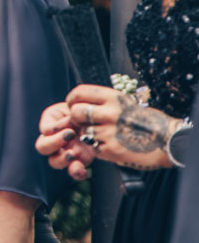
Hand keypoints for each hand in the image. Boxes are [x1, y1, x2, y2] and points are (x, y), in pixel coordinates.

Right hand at [36, 100, 96, 180]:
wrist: (105, 117)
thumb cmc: (89, 107)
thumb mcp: (78, 106)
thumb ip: (71, 114)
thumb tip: (68, 124)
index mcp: (51, 122)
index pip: (46, 129)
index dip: (56, 127)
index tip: (70, 122)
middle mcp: (55, 138)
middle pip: (42, 147)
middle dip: (54, 143)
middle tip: (70, 136)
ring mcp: (66, 151)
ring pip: (53, 161)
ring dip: (61, 159)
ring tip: (73, 155)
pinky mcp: (79, 160)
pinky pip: (73, 170)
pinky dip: (76, 172)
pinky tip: (82, 171)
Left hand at [61, 84, 176, 172]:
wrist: (169, 141)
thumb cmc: (149, 121)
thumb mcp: (127, 103)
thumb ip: (106, 103)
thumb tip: (83, 102)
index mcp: (113, 98)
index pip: (80, 93)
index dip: (72, 99)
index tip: (72, 103)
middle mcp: (109, 113)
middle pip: (76, 112)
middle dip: (76, 118)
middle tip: (82, 122)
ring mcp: (108, 132)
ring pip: (83, 131)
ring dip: (87, 134)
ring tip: (101, 135)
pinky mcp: (110, 150)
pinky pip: (93, 147)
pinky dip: (97, 148)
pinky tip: (110, 145)